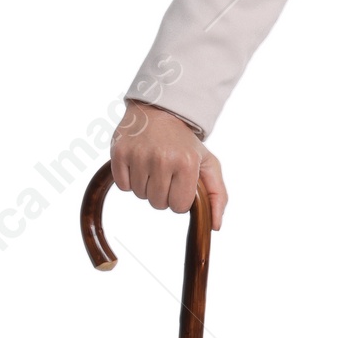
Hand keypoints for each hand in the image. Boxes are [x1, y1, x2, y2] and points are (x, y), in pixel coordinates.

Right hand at [111, 100, 227, 228]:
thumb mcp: (208, 164)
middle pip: (158, 203)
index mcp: (186, 163)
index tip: (180, 183)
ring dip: (146, 186)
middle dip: (163, 193)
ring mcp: (138, 155)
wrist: (159, 111)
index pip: (178, 206)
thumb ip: (217, 195)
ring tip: (153, 165)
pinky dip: (130, 179)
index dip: (179, 198)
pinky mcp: (119, 153)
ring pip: (140, 196)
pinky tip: (139, 163)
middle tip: (166, 172)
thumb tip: (216, 226)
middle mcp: (162, 159)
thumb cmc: (185, 142)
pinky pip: (123, 186)